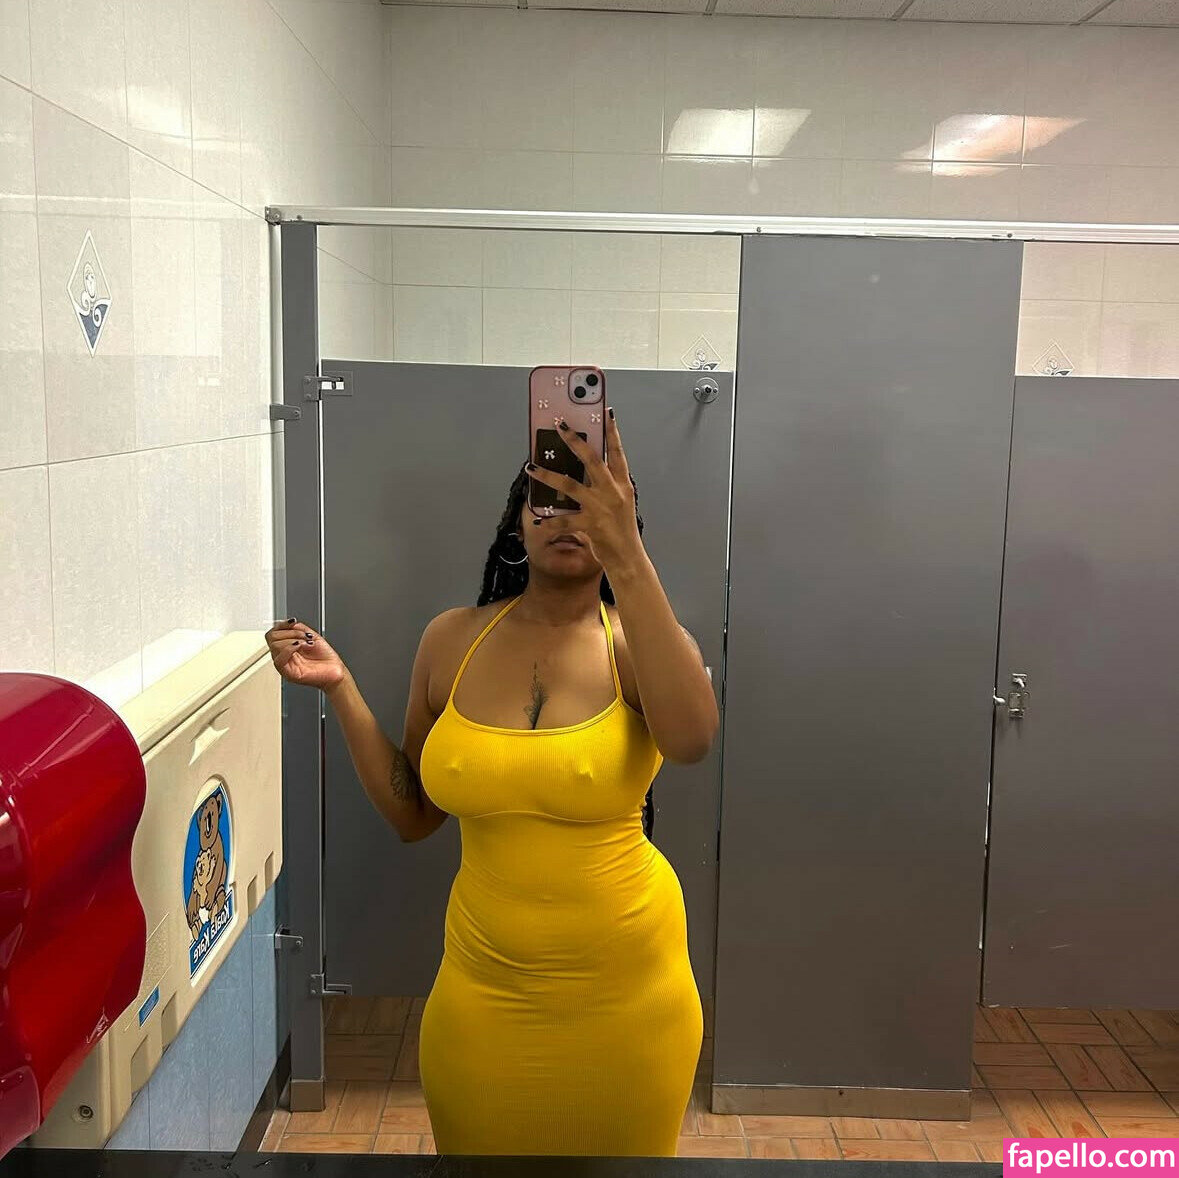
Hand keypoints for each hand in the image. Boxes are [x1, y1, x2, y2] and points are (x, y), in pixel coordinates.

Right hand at [264, 618, 348, 690]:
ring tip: (307, 642)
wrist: (335, 671)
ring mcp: (285, 664)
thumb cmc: (326, 658)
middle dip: (290, 632)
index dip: (281, 624)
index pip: (273, 633)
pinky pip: (279, 660)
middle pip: (271, 637)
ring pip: (274, 646)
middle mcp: (284, 655)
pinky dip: (289, 648)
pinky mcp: (288, 673)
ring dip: (292, 639)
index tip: (292, 621)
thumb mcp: (312, 636)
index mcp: (287, 646)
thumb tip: (290, 623)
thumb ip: (298, 628)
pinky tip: (300, 646)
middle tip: (305, 636)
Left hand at [526, 409, 642, 569]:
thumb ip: (605, 486)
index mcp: (622, 484)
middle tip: (559, 424)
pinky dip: (549, 521)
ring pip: (568, 484)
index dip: (612, 432)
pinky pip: (563, 520)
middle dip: (574, 440)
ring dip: (547, 475)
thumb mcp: (620, 503)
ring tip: (530, 466)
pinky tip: (538, 519)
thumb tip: (582, 472)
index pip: (617, 452)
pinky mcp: (590, 524)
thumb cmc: (621, 530)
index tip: (606, 412)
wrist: (628, 558)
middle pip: (591, 459)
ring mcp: (600, 507)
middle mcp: (612, 491)